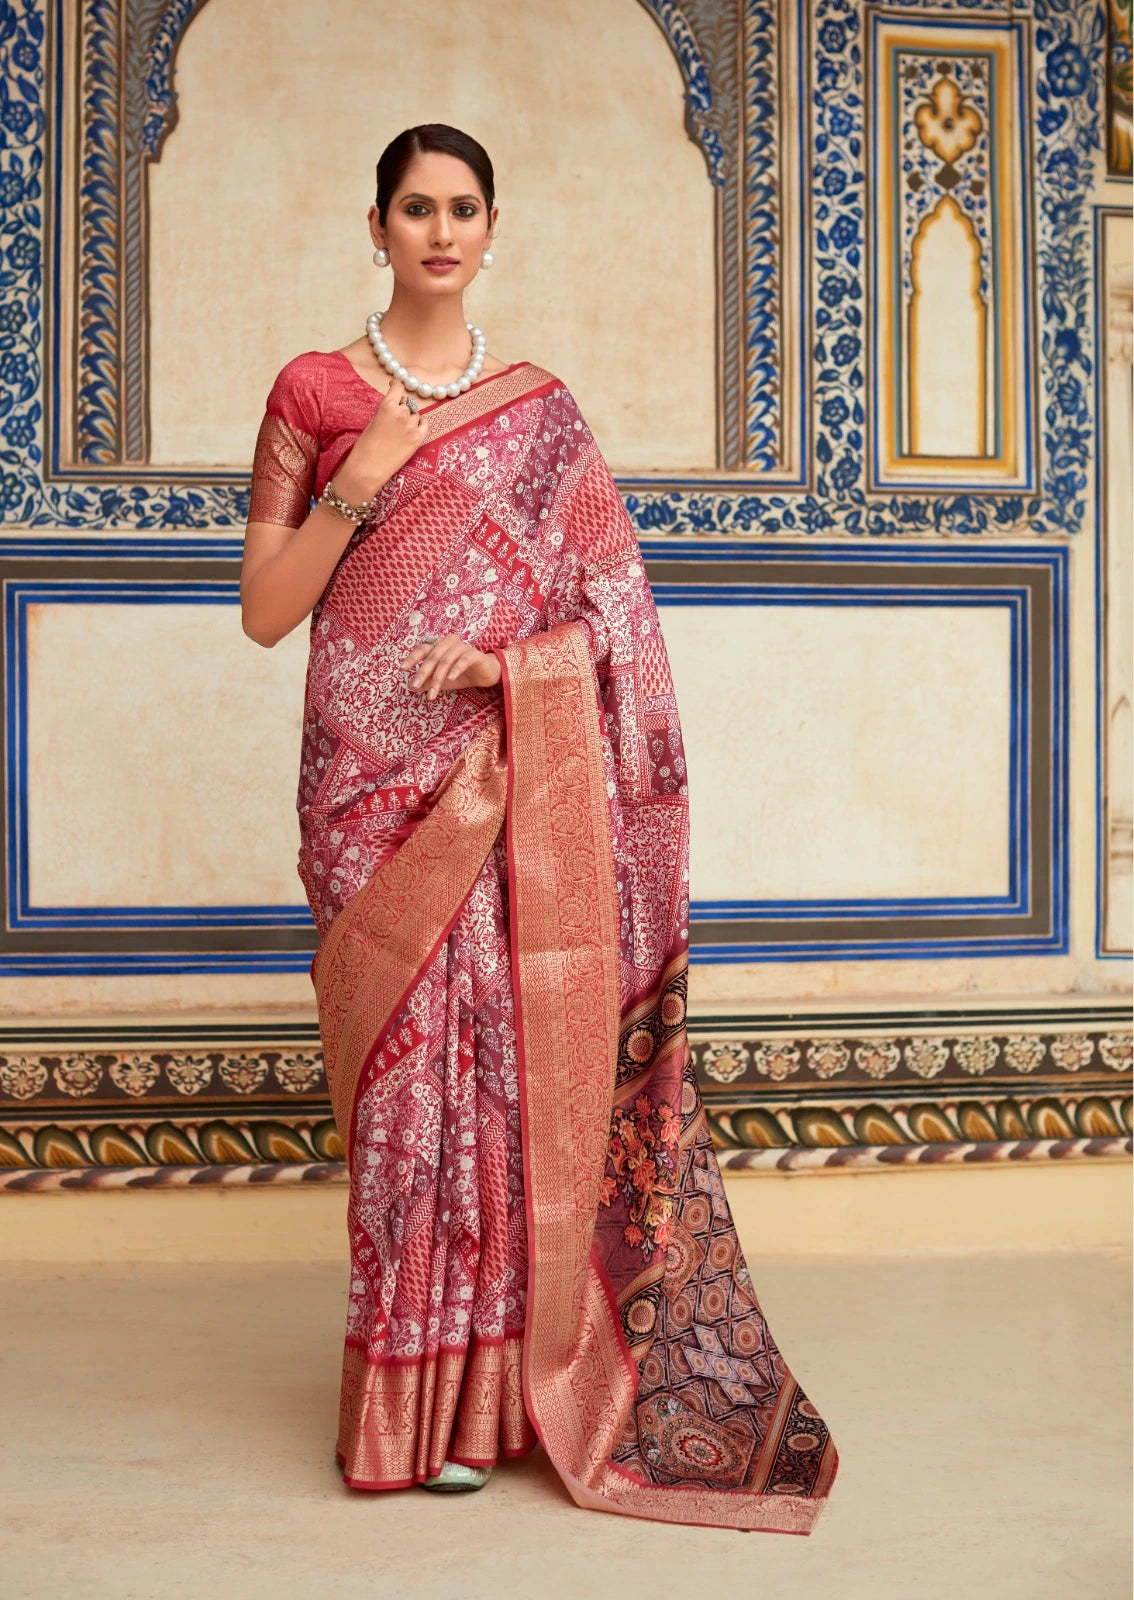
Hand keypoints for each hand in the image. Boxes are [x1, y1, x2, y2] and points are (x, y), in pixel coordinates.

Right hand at [336, 377, 428, 499]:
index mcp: (387, 406)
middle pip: (407, 403)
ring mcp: (412, 426)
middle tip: (394, 419)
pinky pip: (425, 424)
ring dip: (410, 418)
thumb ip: (386, 411)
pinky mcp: (418, 439)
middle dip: (402, 407)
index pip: (398, 388)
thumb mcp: (373, 421)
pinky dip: (421, 424)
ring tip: (400, 430)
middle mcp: (402, 413)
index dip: (396, 385)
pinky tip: (413, 429)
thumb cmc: (366, 446)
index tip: (394, 385)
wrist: (368, 468)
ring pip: (415, 414)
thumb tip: (396, 406)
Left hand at [401, 635, 501, 699]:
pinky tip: (451, 679)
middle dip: (423, 672)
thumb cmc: (462, 674)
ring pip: (446, 660)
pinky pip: (464, 659)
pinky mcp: (475, 654)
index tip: (402, 668)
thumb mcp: (442, 680)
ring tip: (432, 693)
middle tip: (414, 686)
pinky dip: (456, 669)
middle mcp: (449, 642)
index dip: (412, 657)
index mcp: (439, 645)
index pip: (423, 649)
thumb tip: (410, 686)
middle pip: (433, 656)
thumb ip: (427, 682)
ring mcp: (463, 647)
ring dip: (438, 677)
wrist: (486, 674)